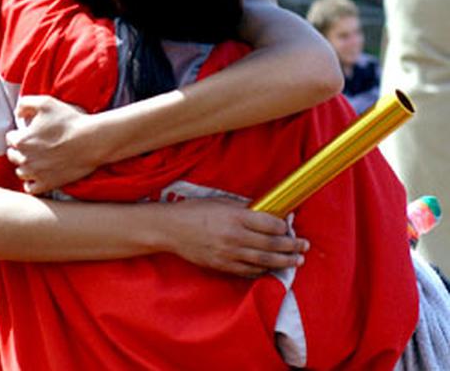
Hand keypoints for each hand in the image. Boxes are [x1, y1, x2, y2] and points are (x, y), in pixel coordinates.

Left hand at [6, 95, 101, 194]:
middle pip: (13, 156)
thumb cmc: (69, 121)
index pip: (10, 138)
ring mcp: (35, 173)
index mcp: (21, 140)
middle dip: (20, 150)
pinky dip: (32, 182)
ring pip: (20, 172)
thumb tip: (17, 112)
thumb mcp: (45, 102)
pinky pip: (30, 188)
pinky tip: (40, 174)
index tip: (30, 133)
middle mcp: (25, 159)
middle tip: (35, 145)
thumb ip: (24, 104)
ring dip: (26, 166)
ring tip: (37, 160)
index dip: (19, 134)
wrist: (91, 141)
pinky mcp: (47, 184)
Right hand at [164, 198, 308, 276]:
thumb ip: (244, 209)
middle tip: (304, 246)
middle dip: (292, 246)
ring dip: (284, 261)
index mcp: (235, 217)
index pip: (270, 224)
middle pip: (272, 245)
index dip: (284, 227)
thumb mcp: (221, 203)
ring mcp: (229, 254)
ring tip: (297, 260)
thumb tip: (266, 213)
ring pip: (265, 261)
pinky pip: (249, 271)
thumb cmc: (195, 211)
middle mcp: (235, 236)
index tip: (291, 227)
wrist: (171, 229)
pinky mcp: (222, 265)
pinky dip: (263, 270)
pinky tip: (272, 268)